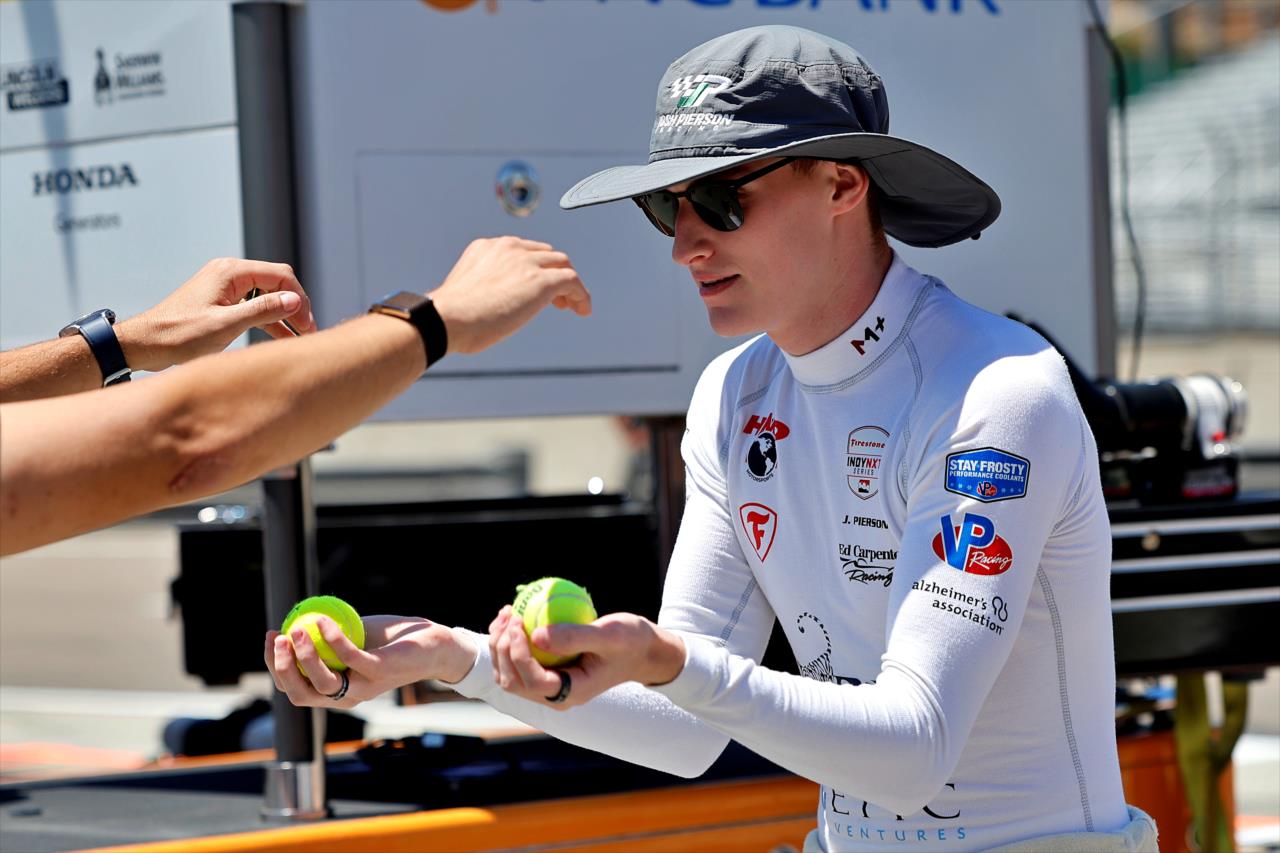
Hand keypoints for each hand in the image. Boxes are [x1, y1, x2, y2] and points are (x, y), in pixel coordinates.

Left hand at [117, 257, 316, 371]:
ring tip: (299, 337)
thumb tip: (294, 301)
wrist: (145, 344)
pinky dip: (268, 321)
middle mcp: (229, 274)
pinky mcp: (221, 302)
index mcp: (231, 272)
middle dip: (295, 306)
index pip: (280, 276)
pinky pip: (253, 306)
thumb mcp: (225, 325)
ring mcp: (225, 287)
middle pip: (276, 284)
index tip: (306, 325)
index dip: (299, 299)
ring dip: (284, 315)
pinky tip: (281, 338)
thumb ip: (262, 310)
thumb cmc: (178, 334)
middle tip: (307, 332)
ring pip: (267, 296)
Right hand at [264, 615, 475, 709]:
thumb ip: (330, 635)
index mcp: (337, 690)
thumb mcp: (356, 636)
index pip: (296, 688)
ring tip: (295, 630)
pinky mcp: (380, 672)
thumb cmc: (394, 641)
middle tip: (277, 638)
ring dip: (303, 657)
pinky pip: (349, 657)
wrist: (436, 645)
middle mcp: (347, 696)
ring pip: (322, 683)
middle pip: (301, 693)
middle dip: (281, 668)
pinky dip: (332, 639)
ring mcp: (364, 686)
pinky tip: (321, 621)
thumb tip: (299, 617)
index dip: (277, 666)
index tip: (271, 638)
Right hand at [428, 237, 591, 355]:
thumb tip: (488, 307)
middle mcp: (509, 248)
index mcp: (488, 247)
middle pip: (546, 254)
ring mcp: (526, 262)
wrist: (447, 318)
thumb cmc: (449, 316)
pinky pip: (572, 281)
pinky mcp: (541, 281)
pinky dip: (581, 295)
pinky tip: (582, 310)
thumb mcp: (464, 292)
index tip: (536, 288)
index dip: (535, 268)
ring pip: (563, 264)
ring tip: (574, 306)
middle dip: (554, 273)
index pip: (523, 250)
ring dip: (570, 284)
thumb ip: (482, 289)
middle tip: (557, 299)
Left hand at [488, 606, 685, 709]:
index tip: (518, 621)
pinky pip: (516, 663)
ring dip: (500, 644)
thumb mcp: (610, 634)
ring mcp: (548, 687)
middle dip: (502, 648)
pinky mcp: (546, 674)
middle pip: (512, 681)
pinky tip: (513, 616)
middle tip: (510, 613)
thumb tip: (536, 635)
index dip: (517, 653)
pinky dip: (509, 642)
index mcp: (572, 692)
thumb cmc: (630, 641)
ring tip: (508, 612)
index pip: (532, 682)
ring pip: (508, 674)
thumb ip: (576, 636)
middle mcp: (555, 696)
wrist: (640, 651)